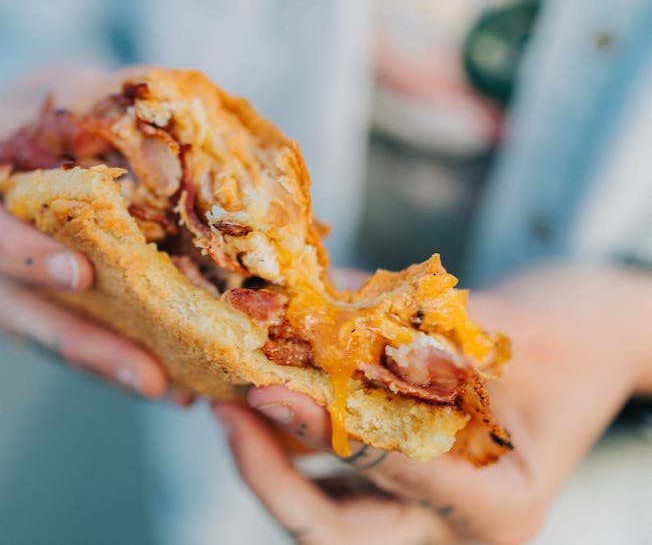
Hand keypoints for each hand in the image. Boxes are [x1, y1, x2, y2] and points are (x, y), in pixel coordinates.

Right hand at [0, 65, 169, 398]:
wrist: (40, 123)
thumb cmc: (45, 97)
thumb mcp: (58, 81)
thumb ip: (90, 100)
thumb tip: (161, 123)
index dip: (15, 252)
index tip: (80, 274)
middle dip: (75, 340)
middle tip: (146, 371)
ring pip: (33, 333)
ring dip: (101, 364)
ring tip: (170, 390)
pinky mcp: (17, 303)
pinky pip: (58, 336)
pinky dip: (108, 357)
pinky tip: (168, 380)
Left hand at [213, 264, 651, 543]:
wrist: (594, 340)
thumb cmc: (572, 334)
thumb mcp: (511, 326)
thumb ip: (415, 323)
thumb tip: (312, 300)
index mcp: (498, 505)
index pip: (396, 476)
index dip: (327, 434)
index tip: (270, 389)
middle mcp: (454, 527)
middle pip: (340, 534)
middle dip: (273, 480)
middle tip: (229, 412)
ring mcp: (421, 511)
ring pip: (323, 516)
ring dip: (269, 462)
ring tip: (228, 401)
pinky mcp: (396, 486)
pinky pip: (328, 482)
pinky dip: (290, 443)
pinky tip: (261, 394)